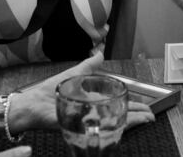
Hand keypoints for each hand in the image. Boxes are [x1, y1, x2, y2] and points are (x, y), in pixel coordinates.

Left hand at [11, 53, 154, 130]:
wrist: (31, 104)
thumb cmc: (48, 92)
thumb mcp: (73, 76)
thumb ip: (88, 66)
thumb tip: (100, 53)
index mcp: (92, 104)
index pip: (117, 106)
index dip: (133, 106)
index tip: (147, 107)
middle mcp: (91, 115)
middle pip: (119, 116)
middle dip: (137, 115)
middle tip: (151, 116)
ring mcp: (86, 122)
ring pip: (114, 124)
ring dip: (131, 121)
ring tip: (146, 119)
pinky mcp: (77, 127)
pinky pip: (99, 130)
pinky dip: (113, 127)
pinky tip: (124, 125)